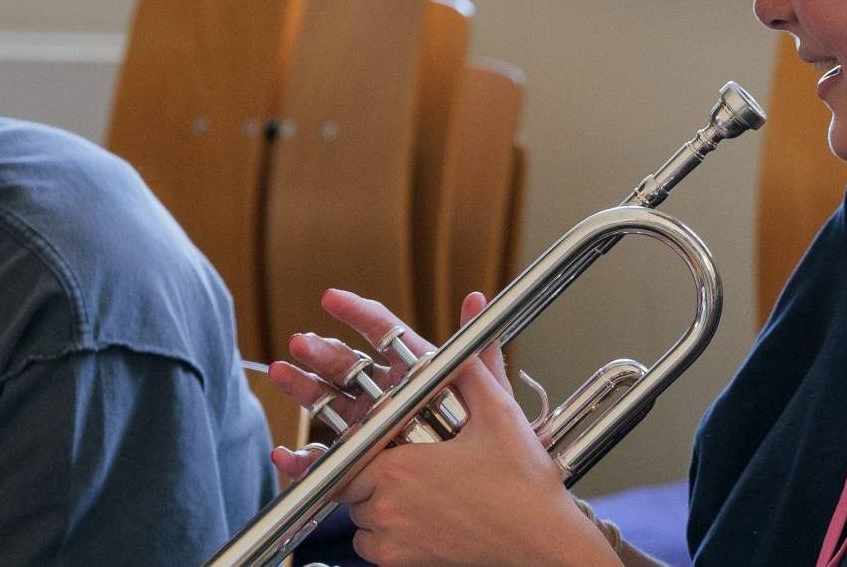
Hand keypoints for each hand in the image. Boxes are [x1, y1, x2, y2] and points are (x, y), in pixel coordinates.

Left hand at [268, 289, 618, 565]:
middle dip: (349, 442)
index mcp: (401, 463)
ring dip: (366, 484)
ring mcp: (388, 536)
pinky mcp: (394, 560)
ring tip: (409, 474)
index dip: (323, 396)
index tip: (304, 360)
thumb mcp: (499, 413)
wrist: (541, 546)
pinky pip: (366, 536)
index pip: (342, 433)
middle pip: (344, 464)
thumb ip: (473, 358)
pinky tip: (412, 507)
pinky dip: (378, 520)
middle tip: (355, 423)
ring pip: (353, 501)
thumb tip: (473, 305)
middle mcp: (386, 502)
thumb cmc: (523, 483)